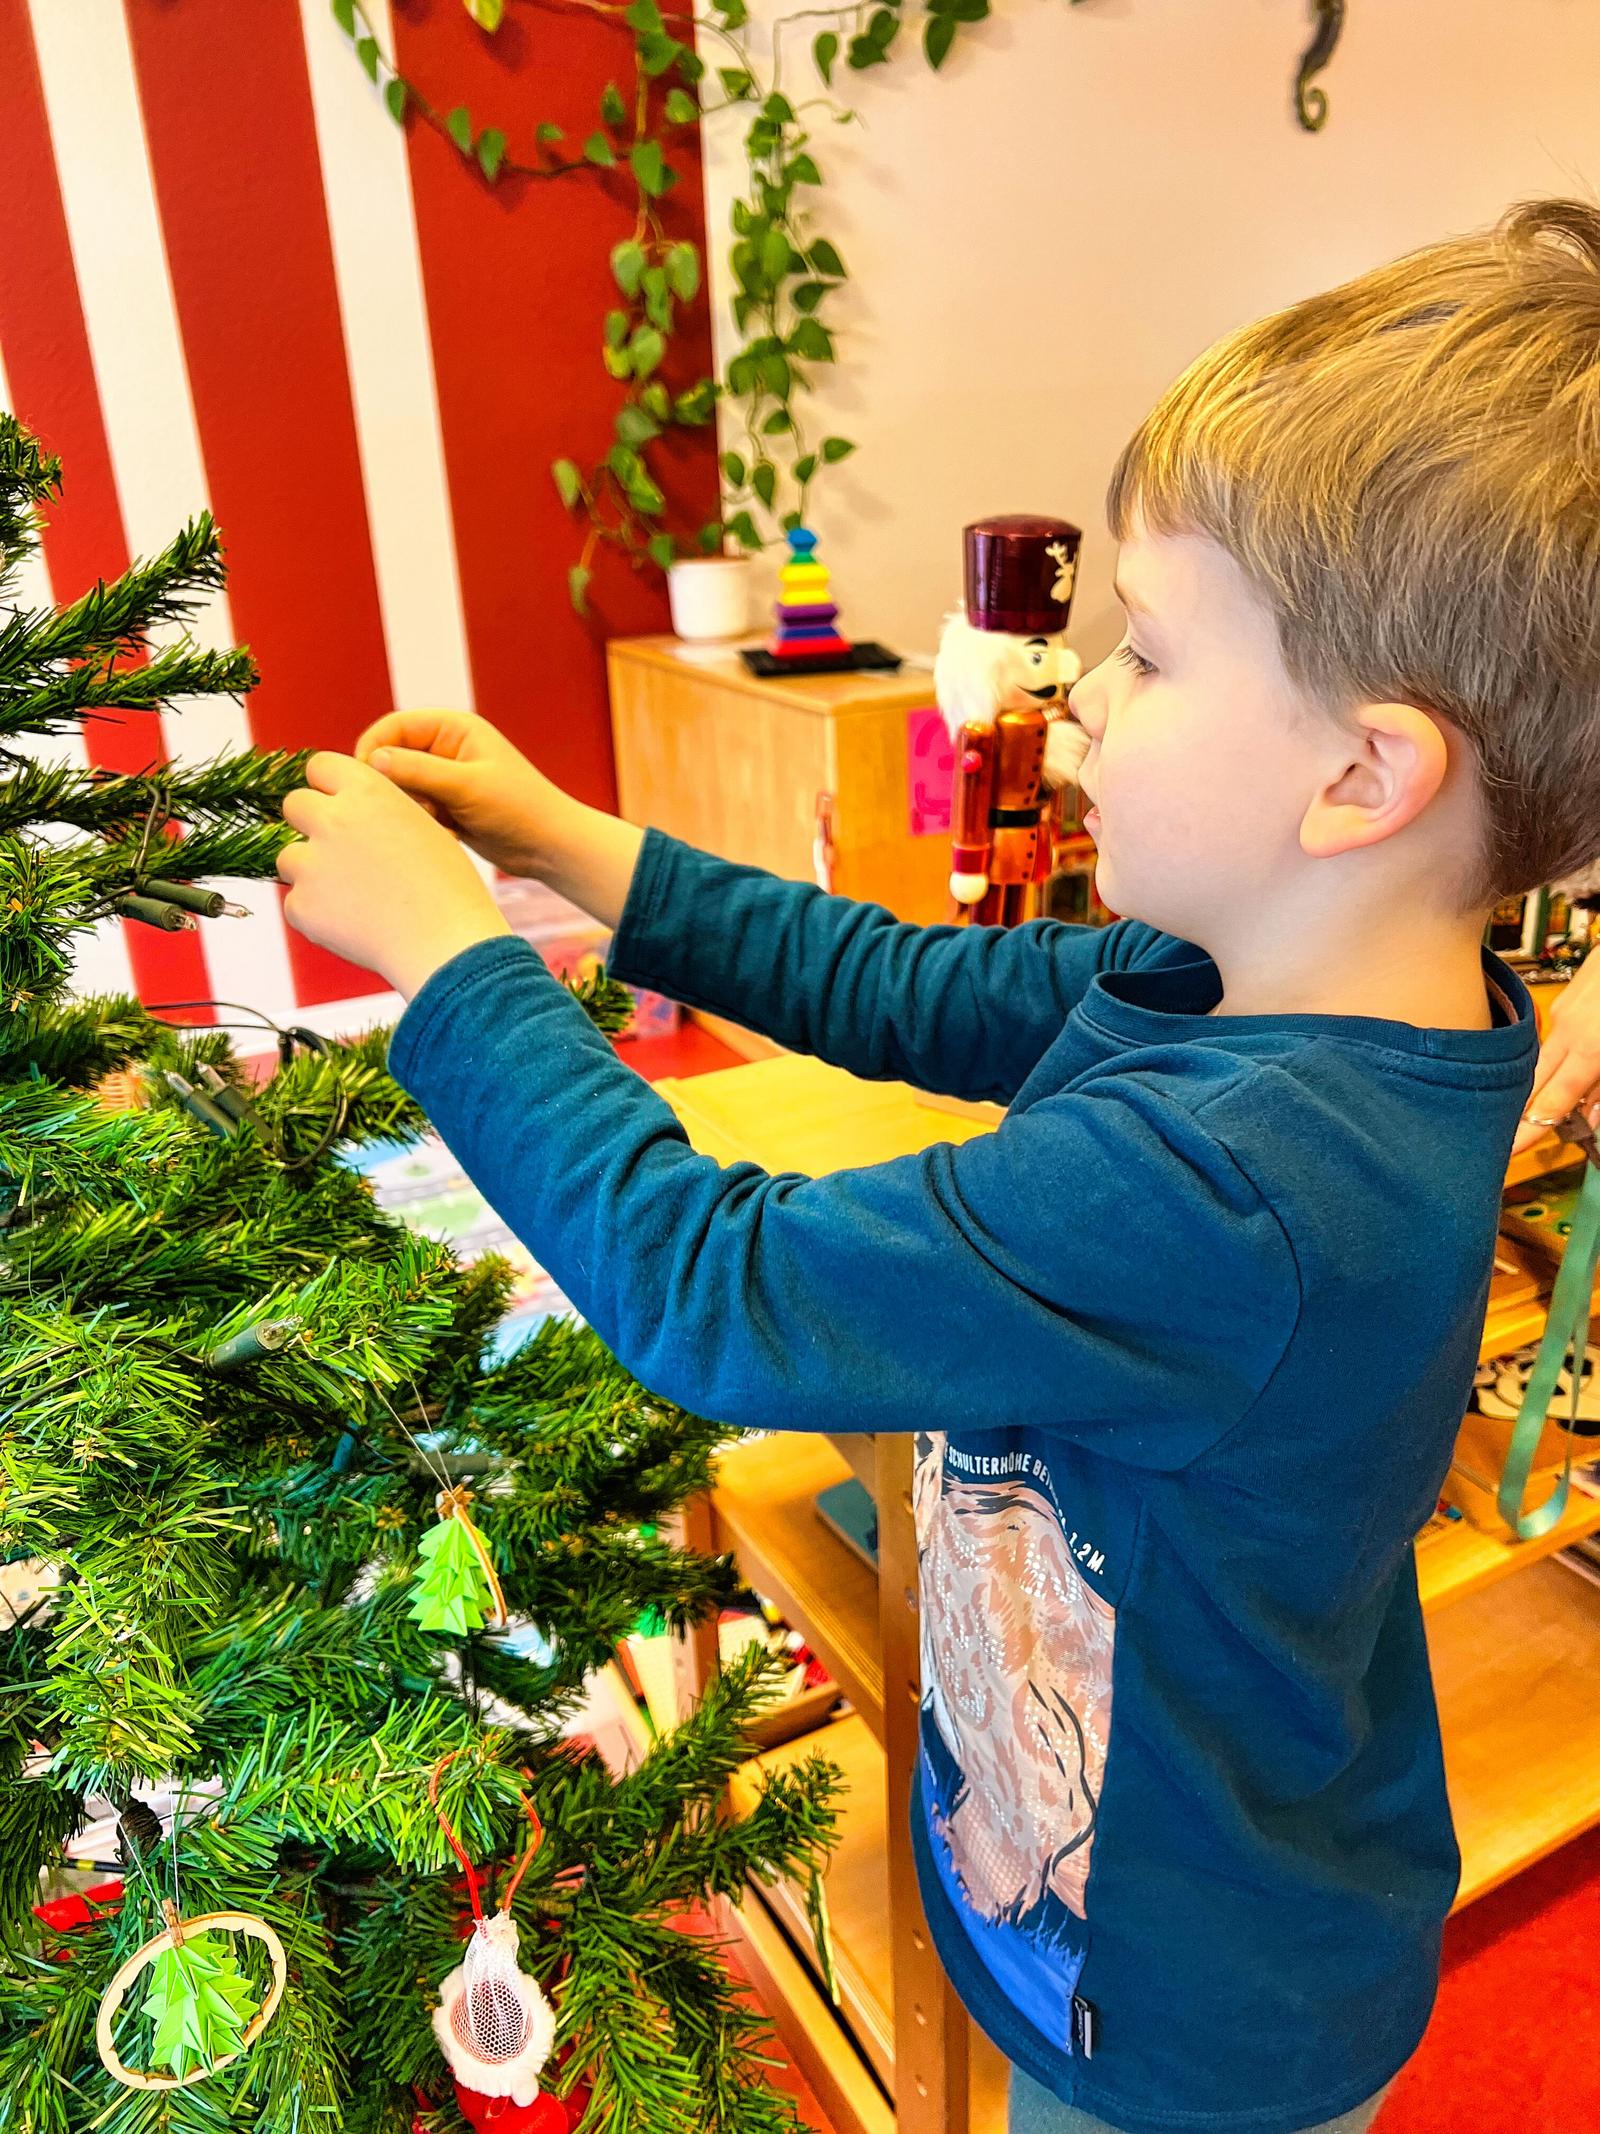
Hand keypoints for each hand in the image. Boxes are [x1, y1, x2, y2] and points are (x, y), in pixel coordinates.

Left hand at [279, 753, 510, 998]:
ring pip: (288, 857)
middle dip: (312, 824)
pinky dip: (317, 914)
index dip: (328, 787)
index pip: (320, 766)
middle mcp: (333, 819)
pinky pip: (295, 904)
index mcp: (368, 792)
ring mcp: (312, 864)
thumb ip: (379, 810)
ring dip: (311, 872)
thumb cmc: (448, 888)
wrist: (448, 944)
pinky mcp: (302, 906)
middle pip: (294, 805)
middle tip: (341, 853)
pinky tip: (354, 924)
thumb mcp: (424, 827)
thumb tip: (348, 809)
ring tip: (355, 896)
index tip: (339, 806)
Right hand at [353, 709, 576, 879]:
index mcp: (455, 728)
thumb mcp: (465, 786)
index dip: (373, 749)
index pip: (395, 727)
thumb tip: (371, 760)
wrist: (550, 847)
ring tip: (439, 822)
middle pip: (393, 758)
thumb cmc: (518, 808)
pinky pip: (417, 810)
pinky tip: (448, 834)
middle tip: (407, 809)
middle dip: (394, 785)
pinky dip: (423, 823)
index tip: (363, 779)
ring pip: (403, 788)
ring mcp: (446, 778)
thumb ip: (417, 771)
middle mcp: (447, 748)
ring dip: (411, 807)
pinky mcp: (448, 806)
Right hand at [1512, 950, 1599, 1154]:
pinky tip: (1564, 1068)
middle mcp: (1566, 1031)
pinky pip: (1553, 1038)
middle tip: (1506, 1142)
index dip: (1527, 1131)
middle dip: (1520, 1114)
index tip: (1505, 1154)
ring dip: (1540, 1085)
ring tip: (1537, 1109)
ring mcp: (1562, 1012)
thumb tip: (1592, 1117)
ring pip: (1542, 1059)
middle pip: (1533, 1083)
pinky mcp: (1566, 997)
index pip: (1549, 1104)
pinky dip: (1556, 1058)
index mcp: (1589, 1049)